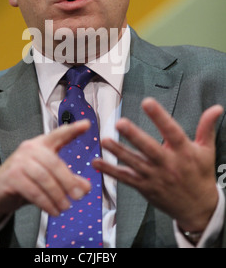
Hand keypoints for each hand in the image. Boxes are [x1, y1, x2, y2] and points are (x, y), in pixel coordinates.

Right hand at [0, 120, 90, 230]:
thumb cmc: (25, 180)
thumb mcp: (49, 178)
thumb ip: (68, 179)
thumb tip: (86, 188)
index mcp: (42, 144)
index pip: (59, 134)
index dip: (72, 130)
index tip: (87, 124)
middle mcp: (30, 148)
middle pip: (54, 163)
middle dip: (68, 181)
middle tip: (79, 196)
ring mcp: (19, 161)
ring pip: (44, 178)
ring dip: (57, 195)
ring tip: (66, 207)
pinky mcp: (11, 177)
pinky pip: (33, 190)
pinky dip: (46, 202)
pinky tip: (53, 210)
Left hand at [93, 97, 223, 231]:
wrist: (198, 209)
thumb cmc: (201, 175)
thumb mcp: (207, 151)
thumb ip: (207, 127)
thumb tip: (217, 107)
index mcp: (184, 152)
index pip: (171, 131)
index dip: (159, 117)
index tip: (147, 102)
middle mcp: (168, 164)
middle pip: (150, 148)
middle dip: (134, 136)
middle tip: (120, 122)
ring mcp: (155, 177)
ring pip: (134, 163)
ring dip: (119, 152)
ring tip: (105, 140)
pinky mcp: (145, 187)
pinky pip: (125, 178)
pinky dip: (110, 171)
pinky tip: (97, 162)